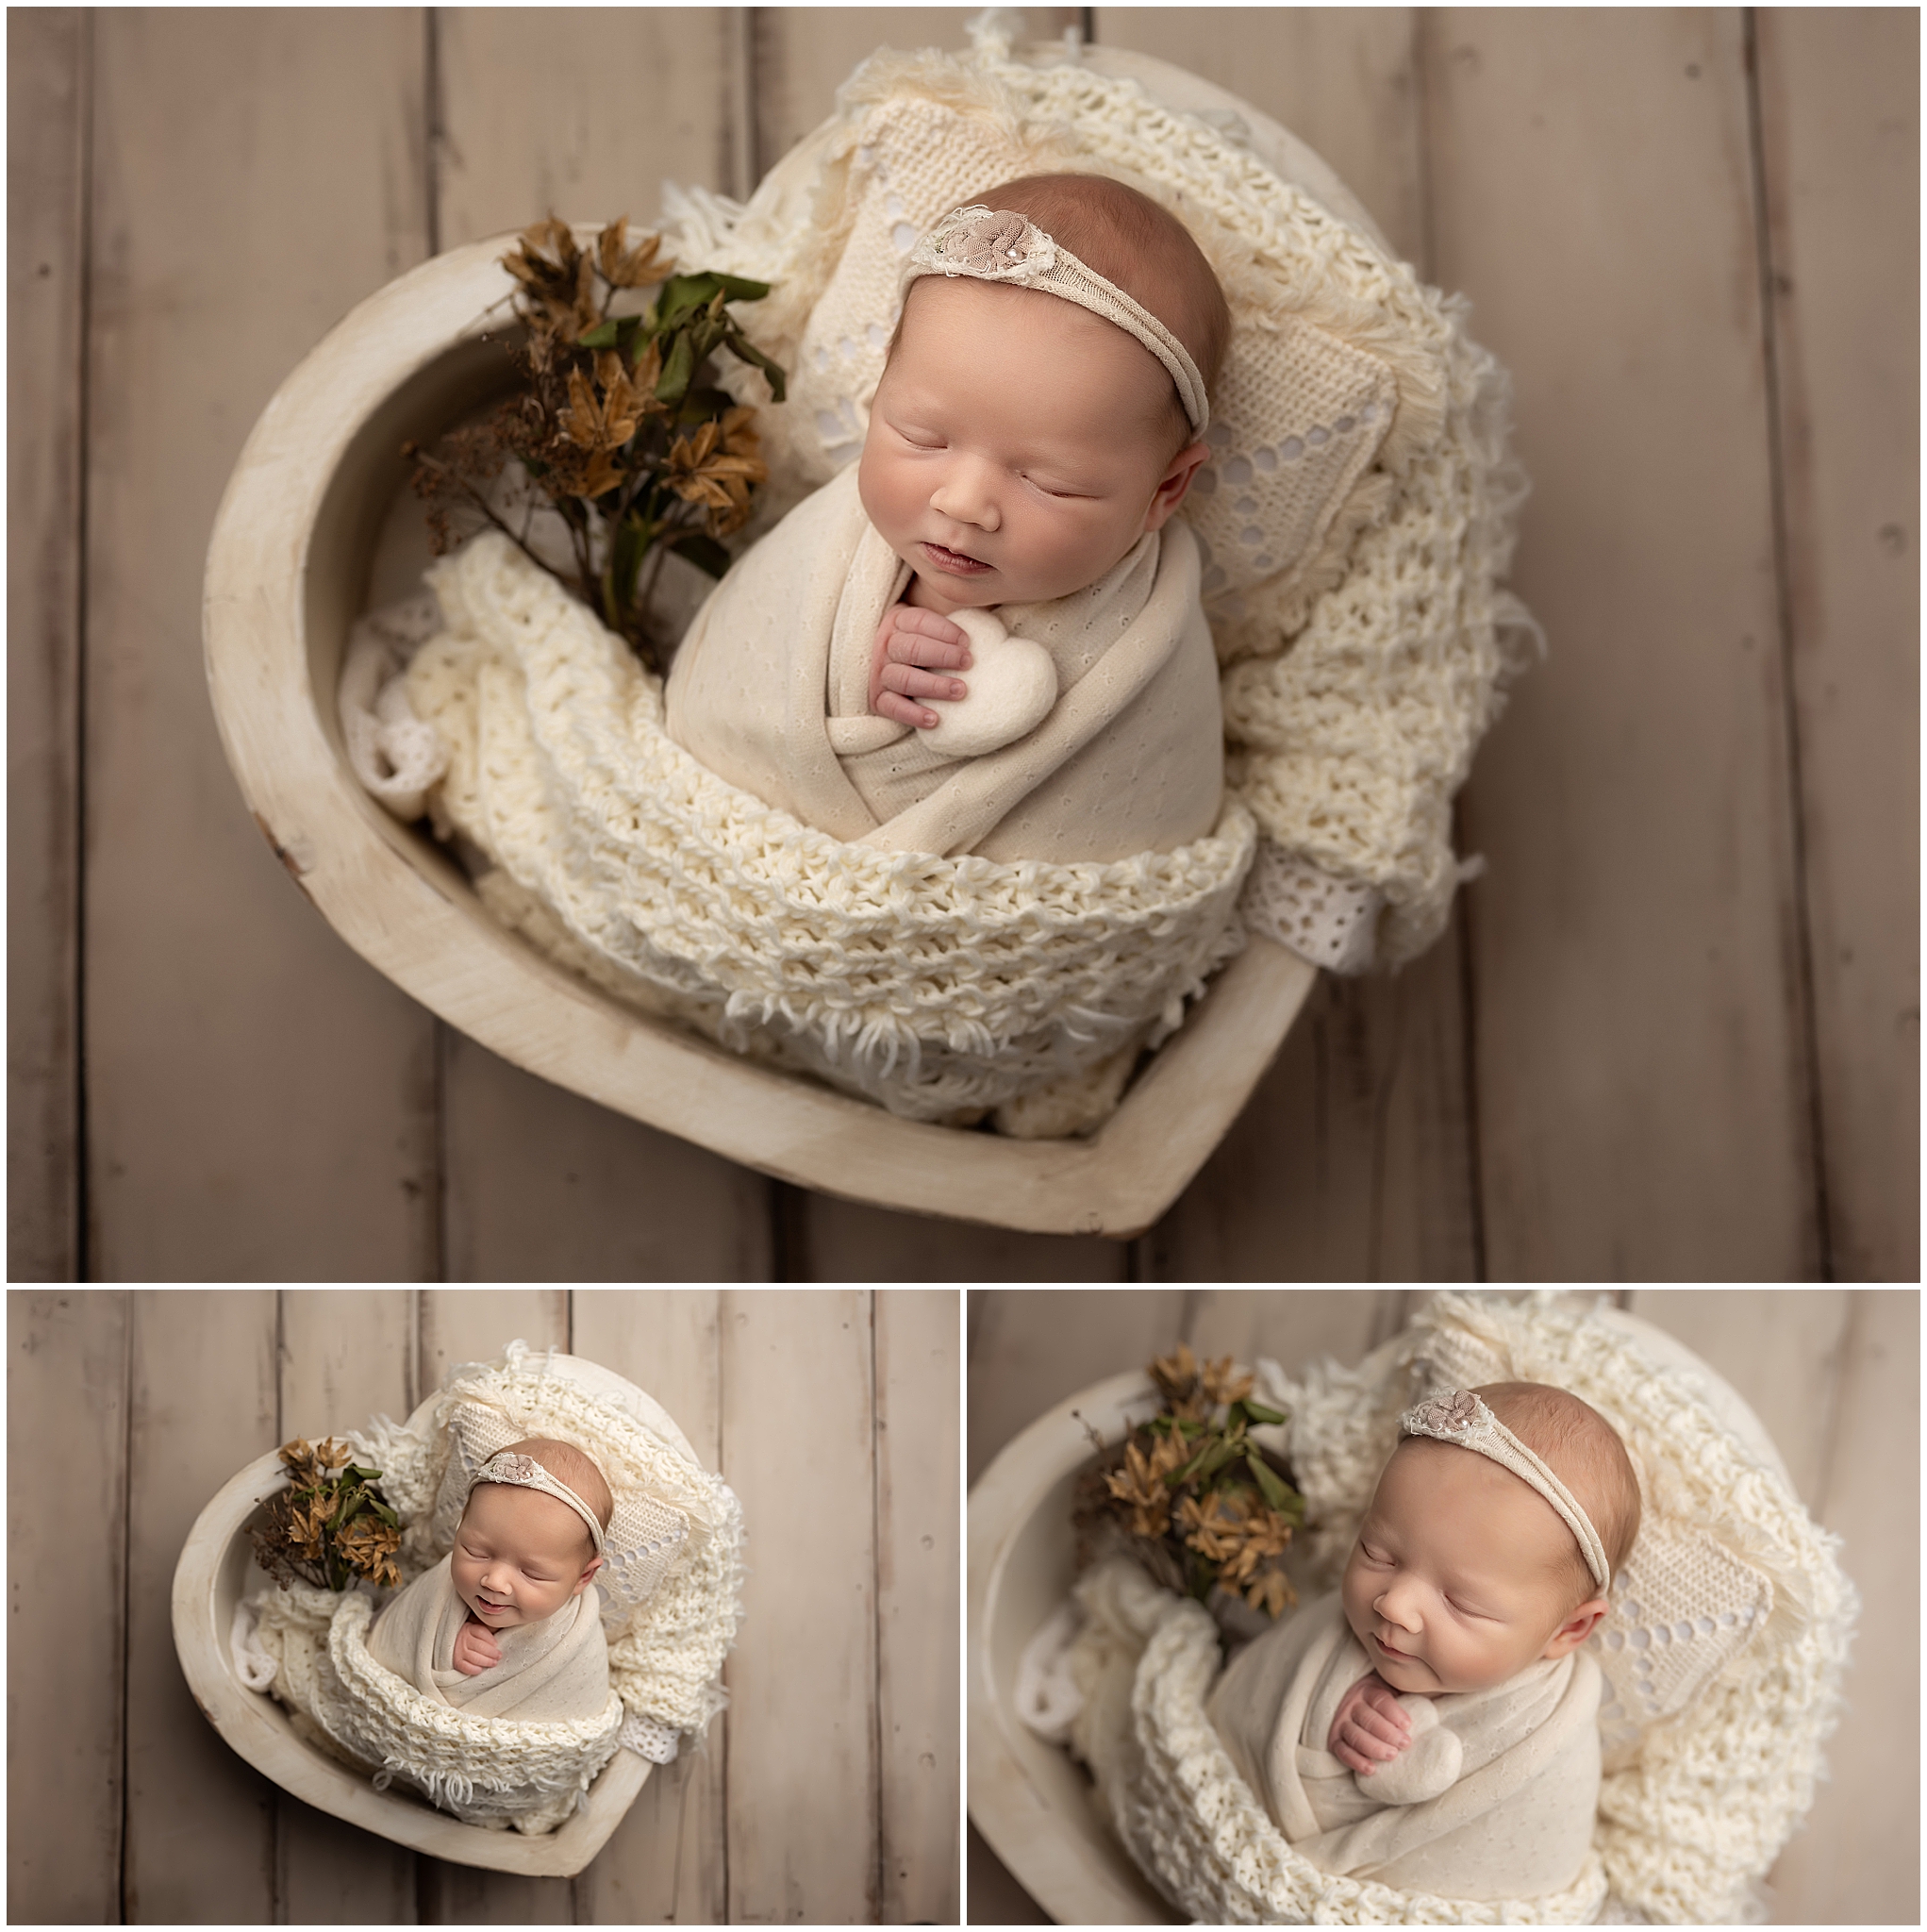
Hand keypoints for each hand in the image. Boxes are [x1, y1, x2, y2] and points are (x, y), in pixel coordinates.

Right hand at [452, 1616, 501, 1676]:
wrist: (449, 1641)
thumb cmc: (469, 1636)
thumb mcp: (475, 1627)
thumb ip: (485, 1630)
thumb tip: (500, 1632)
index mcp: (469, 1628)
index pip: (481, 1632)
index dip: (490, 1639)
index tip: (497, 1645)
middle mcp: (463, 1639)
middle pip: (480, 1646)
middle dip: (491, 1652)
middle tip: (499, 1656)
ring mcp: (458, 1650)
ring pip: (474, 1657)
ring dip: (486, 1661)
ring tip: (494, 1663)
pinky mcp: (455, 1661)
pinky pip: (464, 1666)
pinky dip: (473, 1669)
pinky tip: (480, 1670)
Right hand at [870, 604, 970, 728]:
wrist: (888, 666)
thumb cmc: (922, 645)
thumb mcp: (928, 628)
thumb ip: (948, 628)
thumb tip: (990, 630)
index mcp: (898, 622)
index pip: (919, 621)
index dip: (944, 630)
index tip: (968, 641)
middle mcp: (886, 646)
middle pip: (912, 648)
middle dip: (942, 655)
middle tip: (968, 663)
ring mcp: (880, 673)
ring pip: (904, 678)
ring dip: (934, 685)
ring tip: (960, 691)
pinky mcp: (877, 699)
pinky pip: (893, 708)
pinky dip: (913, 714)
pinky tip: (935, 719)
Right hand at [1328, 1671, 1412, 1775]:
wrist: (1354, 1703)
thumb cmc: (1382, 1703)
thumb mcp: (1393, 1691)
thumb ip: (1409, 1696)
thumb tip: (1439, 1699)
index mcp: (1368, 1689)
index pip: (1380, 1700)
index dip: (1394, 1712)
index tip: (1408, 1725)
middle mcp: (1352, 1704)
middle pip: (1368, 1718)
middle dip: (1387, 1733)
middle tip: (1405, 1744)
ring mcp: (1341, 1722)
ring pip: (1355, 1735)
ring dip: (1373, 1747)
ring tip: (1392, 1756)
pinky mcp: (1334, 1739)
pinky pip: (1342, 1751)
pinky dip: (1355, 1761)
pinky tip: (1371, 1769)